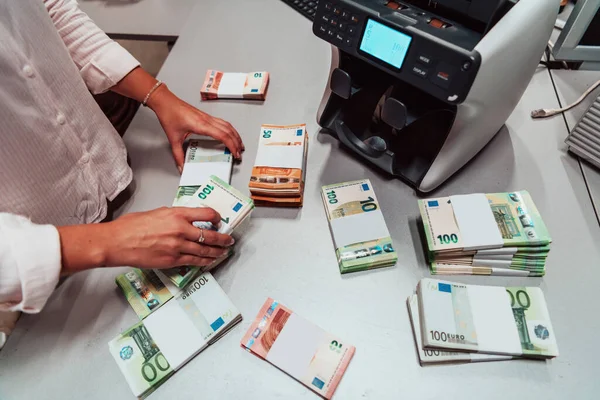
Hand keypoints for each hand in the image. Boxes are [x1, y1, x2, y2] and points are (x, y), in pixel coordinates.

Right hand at [102, 207, 234, 268]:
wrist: (118, 242)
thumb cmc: (132, 226)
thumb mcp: (157, 213)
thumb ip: (174, 216)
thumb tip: (185, 219)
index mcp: (177, 214)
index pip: (206, 214)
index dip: (217, 217)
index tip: (219, 220)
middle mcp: (181, 230)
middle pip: (210, 235)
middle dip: (223, 238)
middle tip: (229, 239)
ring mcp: (178, 246)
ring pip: (205, 250)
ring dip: (217, 251)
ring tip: (224, 251)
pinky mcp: (172, 260)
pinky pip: (194, 261)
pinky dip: (204, 261)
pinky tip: (209, 260)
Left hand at [148, 85, 244, 172]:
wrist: (165, 102)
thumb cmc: (169, 115)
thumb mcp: (173, 139)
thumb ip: (178, 155)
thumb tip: (181, 167)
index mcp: (201, 125)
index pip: (223, 136)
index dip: (232, 145)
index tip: (235, 154)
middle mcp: (207, 120)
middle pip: (228, 131)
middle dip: (236, 143)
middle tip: (239, 153)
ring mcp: (207, 117)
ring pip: (227, 125)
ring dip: (235, 135)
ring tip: (239, 144)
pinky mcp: (206, 116)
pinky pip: (222, 122)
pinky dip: (229, 130)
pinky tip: (230, 134)